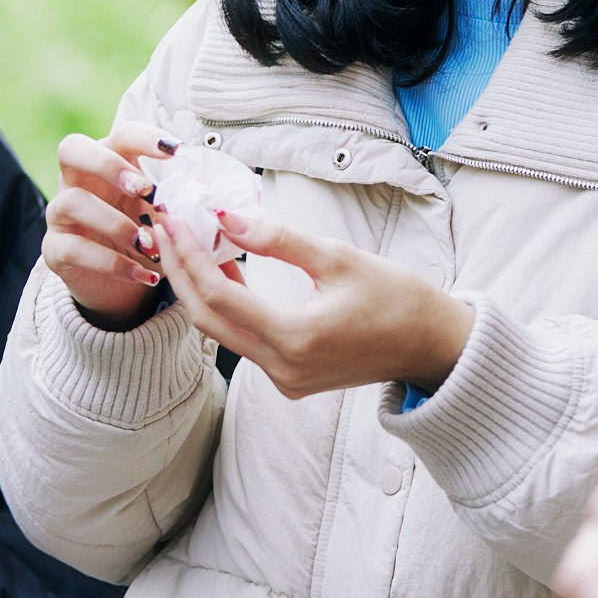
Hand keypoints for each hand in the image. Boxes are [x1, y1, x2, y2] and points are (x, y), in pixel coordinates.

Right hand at [45, 123, 178, 327]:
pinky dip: (112, 263)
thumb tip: (214, 204)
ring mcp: (60, 214)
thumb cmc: (142, 233)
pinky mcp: (55, 249)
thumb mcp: (161, 215)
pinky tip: (143, 274)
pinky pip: (74, 249)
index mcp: (108, 162)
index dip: (144, 137)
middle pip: (71, 150)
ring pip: (71, 202)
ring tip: (147, 244)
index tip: (176, 150)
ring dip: (114, 222)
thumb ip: (178, 204)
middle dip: (108, 165)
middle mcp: (77, 180)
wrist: (118, 280)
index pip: (119, 136)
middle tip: (142, 188)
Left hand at [153, 206, 474, 399]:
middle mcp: (281, 368)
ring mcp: (284, 379)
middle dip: (180, 270)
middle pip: (208, 318)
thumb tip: (226, 217)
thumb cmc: (398, 299)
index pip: (219, 295)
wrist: (434, 347)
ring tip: (186, 239)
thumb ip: (278, 240)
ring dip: (200, 287)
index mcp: (294, 338)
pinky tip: (224, 268)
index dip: (189, 253)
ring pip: (221, 331)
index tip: (171, 217)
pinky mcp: (290, 378)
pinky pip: (243, 339)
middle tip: (163, 225)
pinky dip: (227, 304)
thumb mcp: (339, 258)